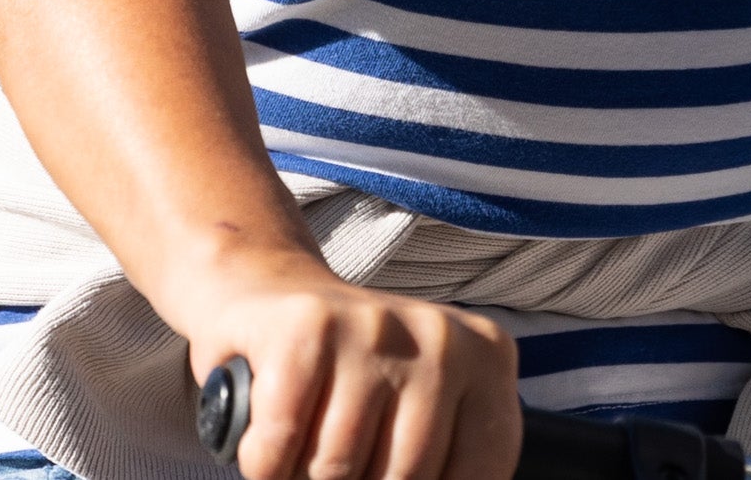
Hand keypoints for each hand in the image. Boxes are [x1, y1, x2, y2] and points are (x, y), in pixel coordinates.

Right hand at [180, 249, 515, 479]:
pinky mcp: (307, 327)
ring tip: (304, 446)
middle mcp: (440, 337)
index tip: (383, 478)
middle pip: (403, 475)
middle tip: (341, 464)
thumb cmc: (352, 374)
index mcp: (486, 360)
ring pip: (337, 467)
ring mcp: (374, 325)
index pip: (475, 474)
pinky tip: (269, 441)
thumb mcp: (420, 411)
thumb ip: (436, 456)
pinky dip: (264, 463)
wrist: (272, 290)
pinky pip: (281, 445)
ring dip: (304, 476)